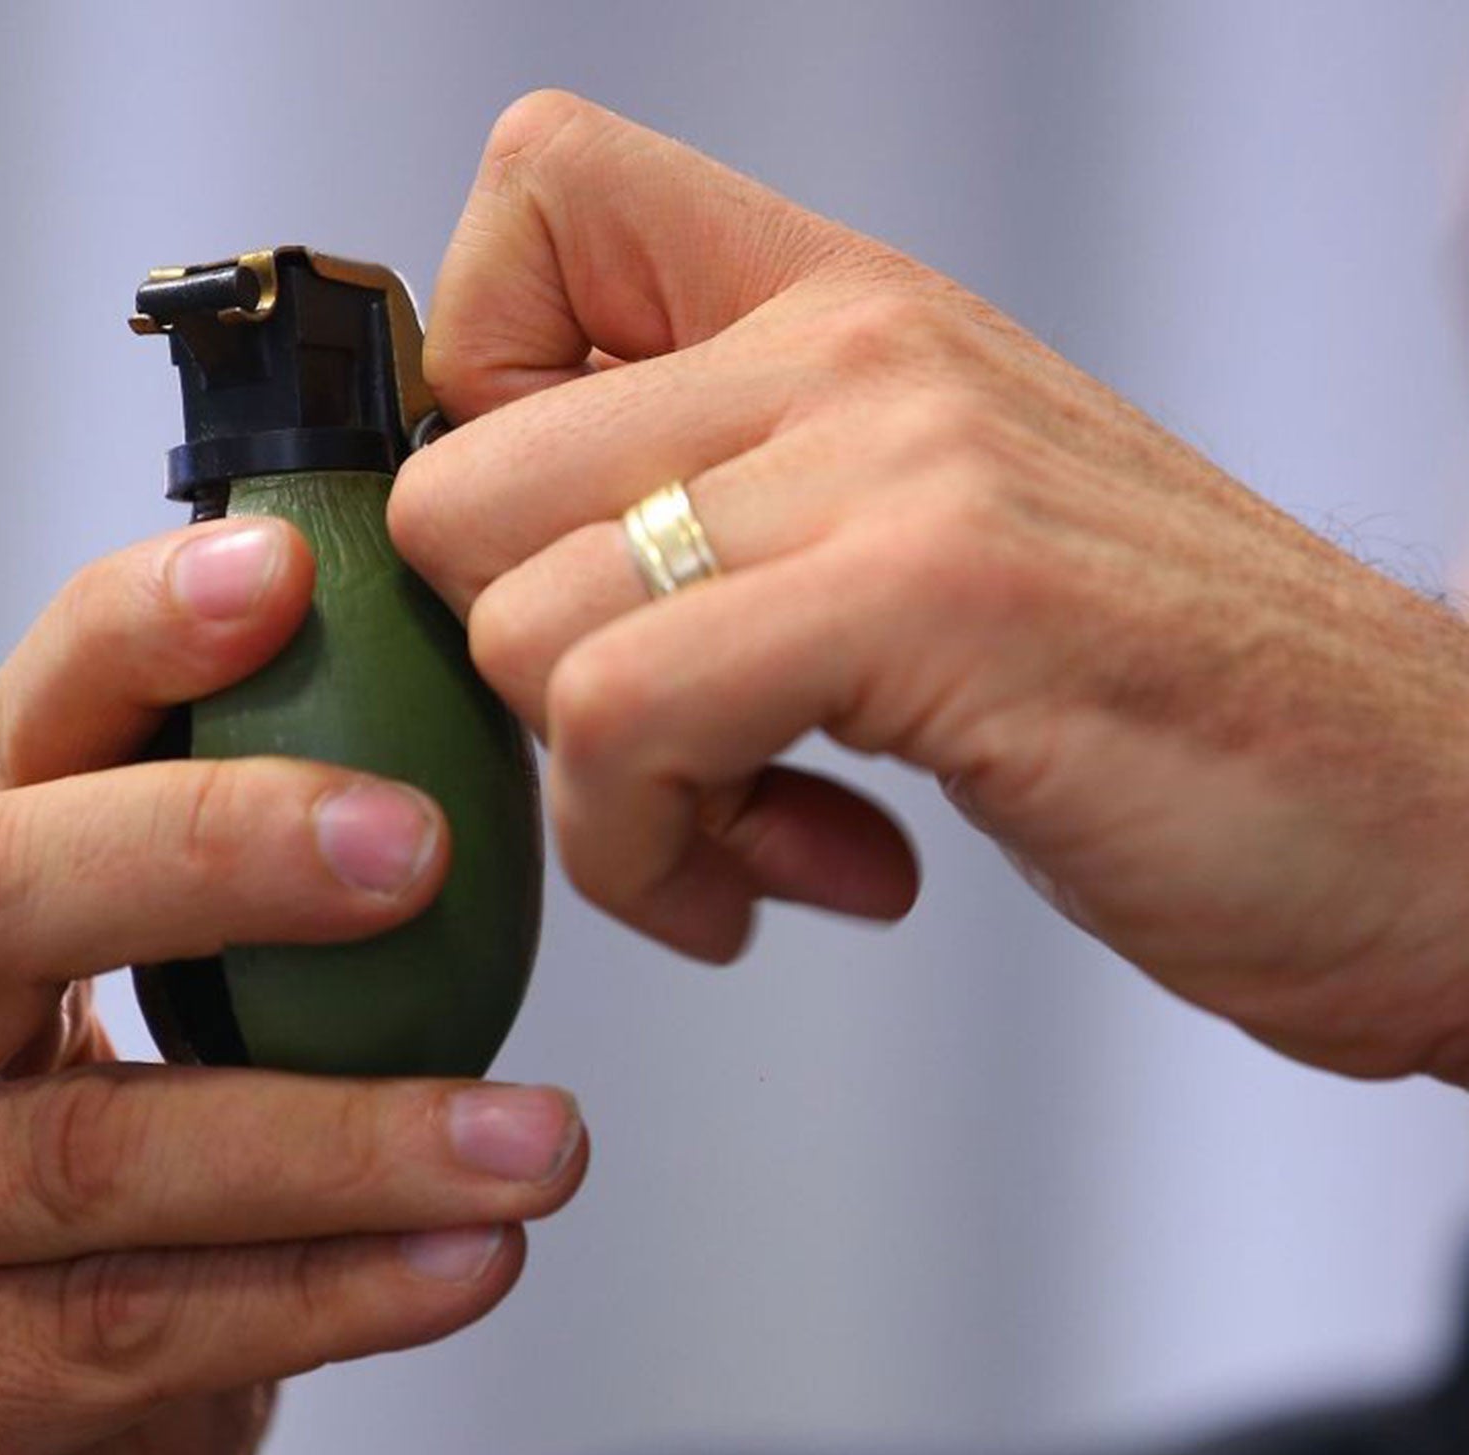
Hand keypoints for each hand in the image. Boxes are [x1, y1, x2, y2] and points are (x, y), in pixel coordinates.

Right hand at [0, 520, 586, 1454]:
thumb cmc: (25, 1335)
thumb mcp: (113, 1138)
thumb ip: (218, 1017)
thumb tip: (445, 856)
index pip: (0, 760)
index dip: (124, 646)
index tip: (281, 569)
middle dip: (209, 842)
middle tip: (409, 840)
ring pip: (90, 1148)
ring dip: (342, 1132)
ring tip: (532, 1141)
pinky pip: (115, 1334)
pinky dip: (316, 1298)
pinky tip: (454, 1271)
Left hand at [389, 90, 1468, 1085]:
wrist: (1420, 810)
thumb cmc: (1158, 694)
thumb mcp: (918, 536)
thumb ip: (728, 510)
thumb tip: (507, 582)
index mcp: (841, 307)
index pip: (536, 198)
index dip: (479, 402)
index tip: (574, 551)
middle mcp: (856, 350)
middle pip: (461, 482)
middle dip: (522, 676)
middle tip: (657, 752)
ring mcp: (896, 460)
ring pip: (521, 621)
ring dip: (604, 801)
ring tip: (747, 837)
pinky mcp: (936, 595)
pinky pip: (621, 719)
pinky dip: (654, 858)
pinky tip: (802, 878)